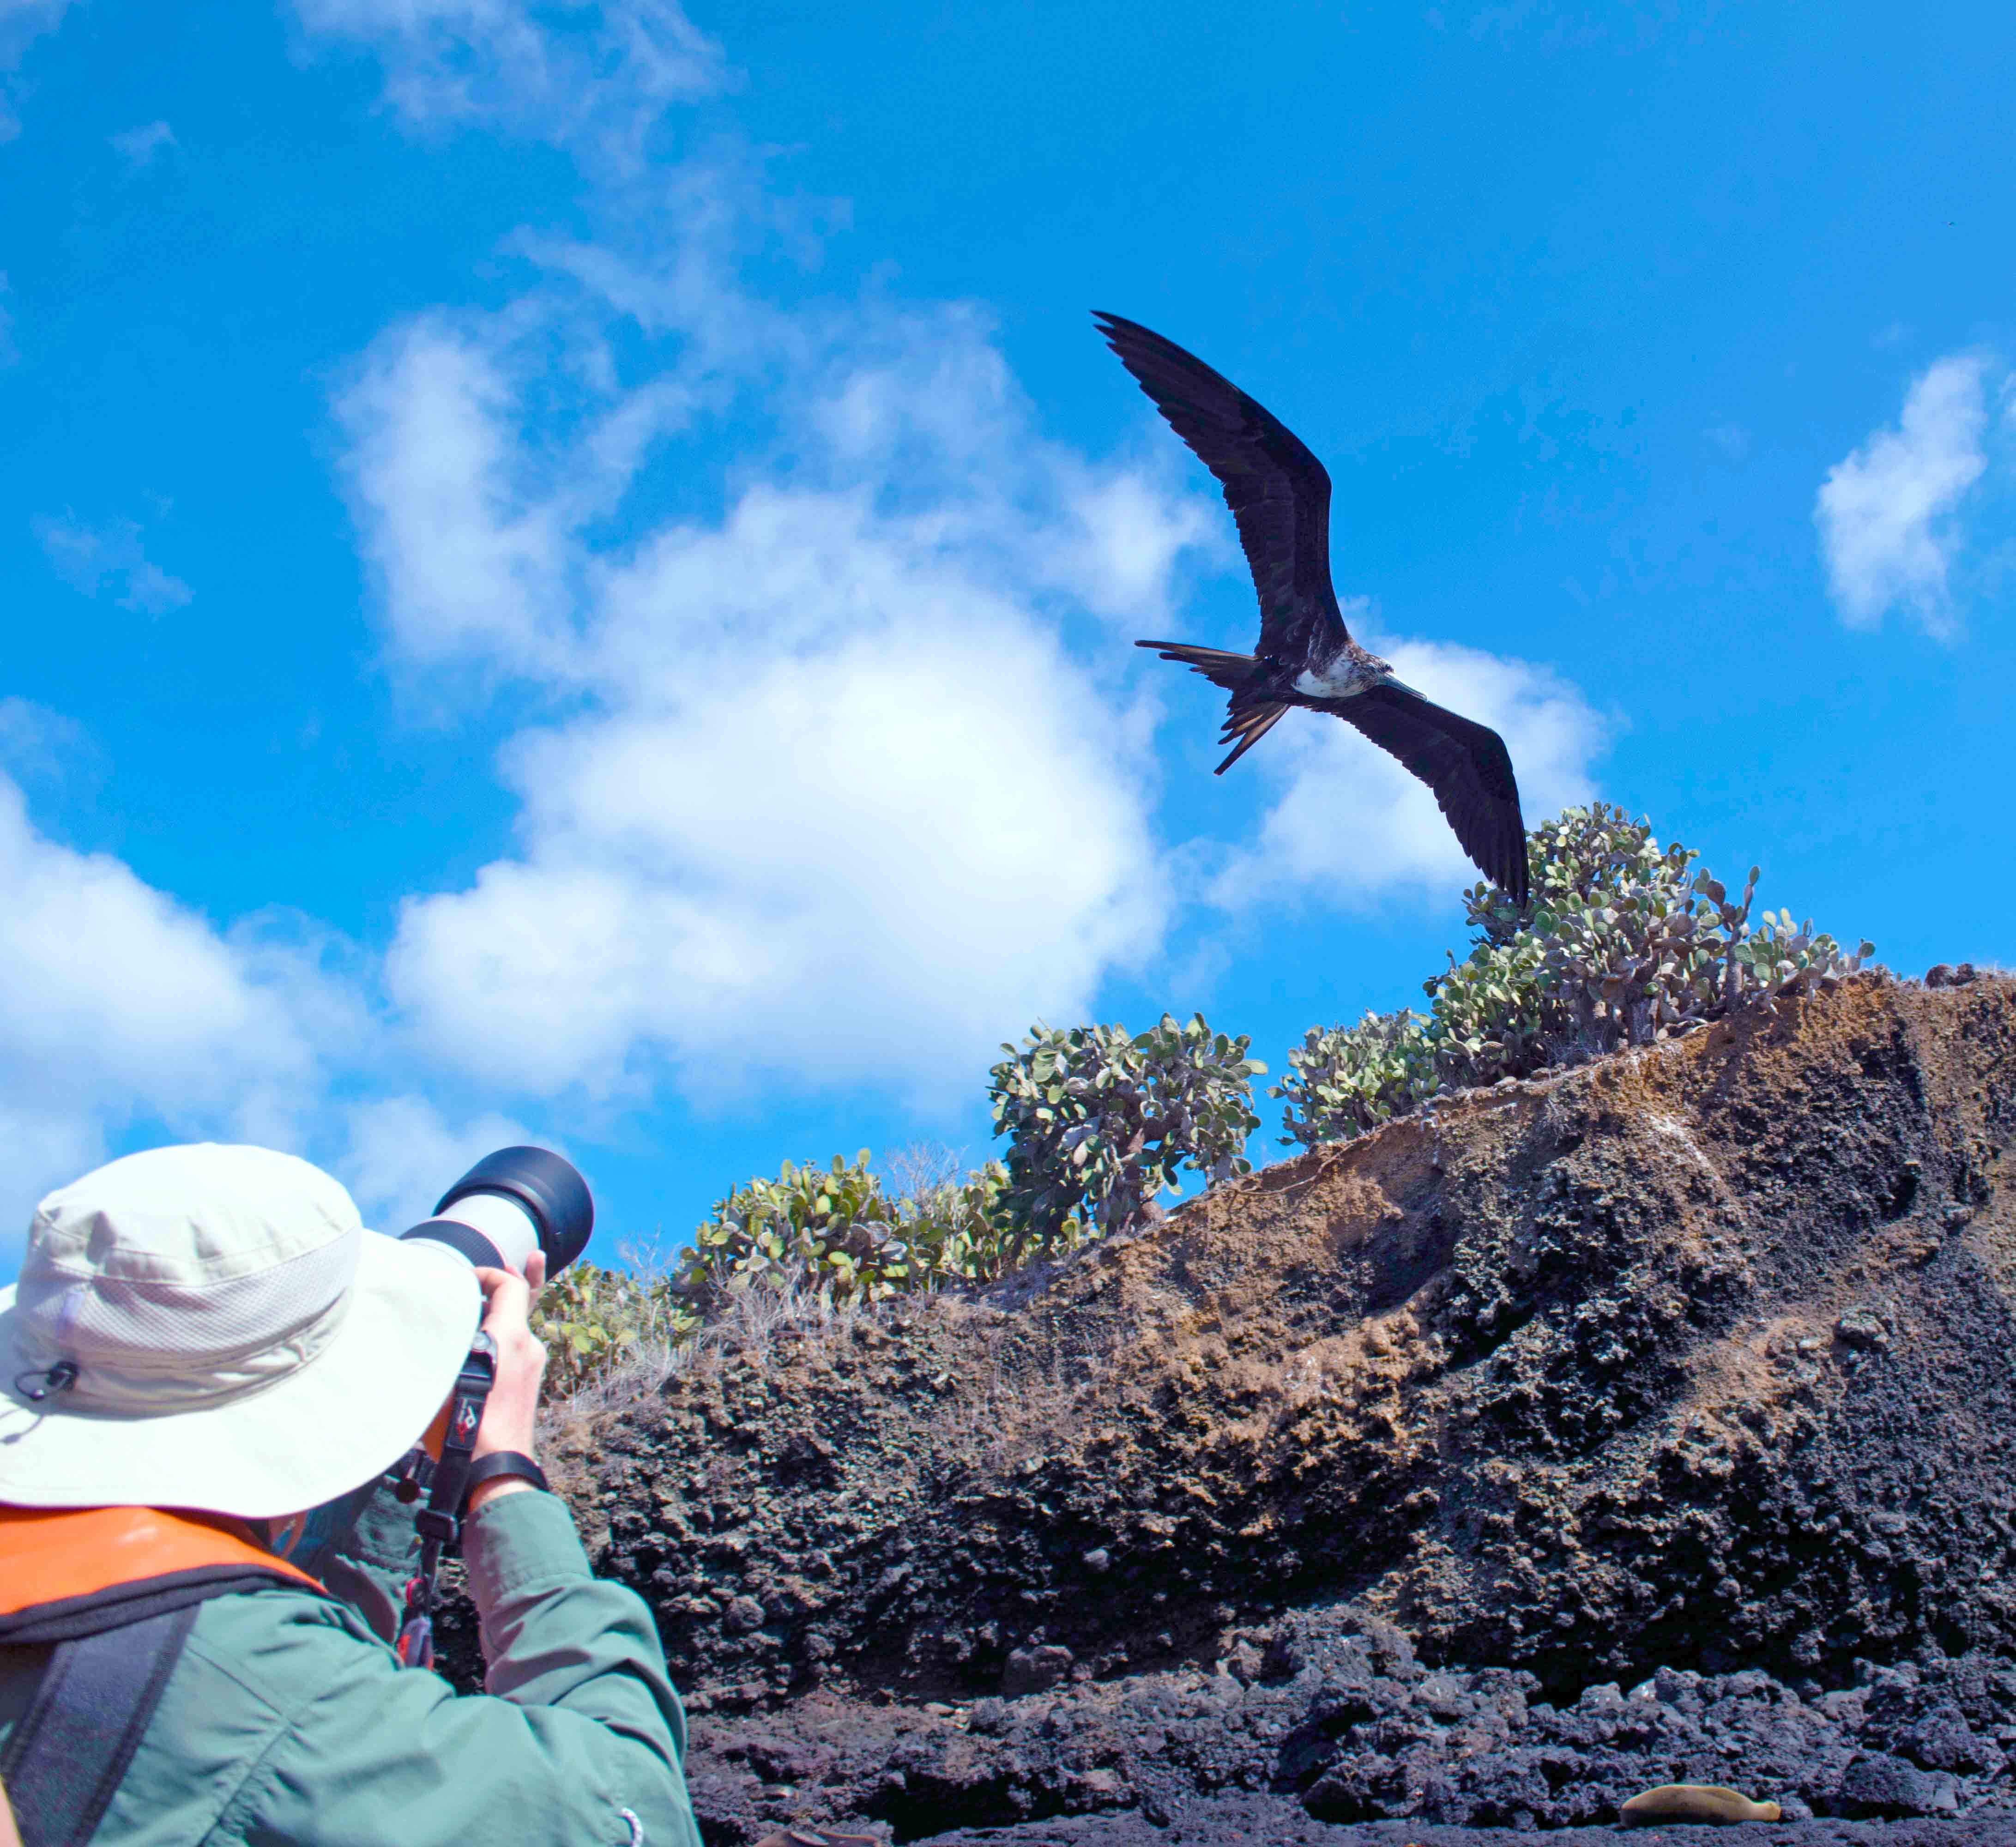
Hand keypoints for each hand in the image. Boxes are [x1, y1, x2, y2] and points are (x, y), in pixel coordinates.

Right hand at [466, 1252, 547, 1510]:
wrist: (494, 1468)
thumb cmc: (464, 1424)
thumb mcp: (444, 1376)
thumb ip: (442, 1344)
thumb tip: (431, 1325)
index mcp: (510, 1337)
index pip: (510, 1285)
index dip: (491, 1272)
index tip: (467, 1278)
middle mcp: (528, 1346)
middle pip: (522, 1302)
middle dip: (514, 1280)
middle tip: (526, 1257)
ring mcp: (533, 1366)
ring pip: (518, 1328)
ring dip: (502, 1313)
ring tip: (481, 1306)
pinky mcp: (529, 1384)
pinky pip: (516, 1349)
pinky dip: (503, 1337)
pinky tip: (481, 1344)